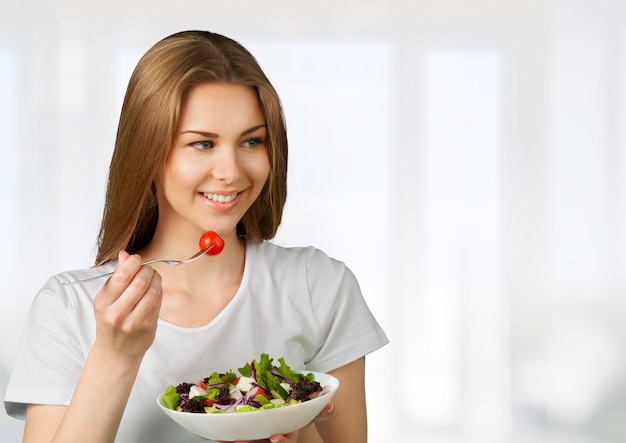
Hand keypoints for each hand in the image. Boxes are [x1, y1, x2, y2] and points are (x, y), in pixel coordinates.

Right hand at [92, 251, 162, 360]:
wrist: (116, 352)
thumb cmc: (111, 321)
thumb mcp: (106, 299)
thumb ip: (117, 277)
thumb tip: (125, 254)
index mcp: (103, 303)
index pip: (122, 276)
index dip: (134, 262)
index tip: (137, 259)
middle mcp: (116, 313)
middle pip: (140, 281)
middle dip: (147, 269)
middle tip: (146, 268)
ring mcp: (134, 322)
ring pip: (153, 290)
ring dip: (156, 278)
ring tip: (152, 276)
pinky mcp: (148, 327)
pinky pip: (159, 301)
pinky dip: (159, 290)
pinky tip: (155, 288)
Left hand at [214, 401, 337, 442]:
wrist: (290, 410)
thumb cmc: (301, 412)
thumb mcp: (314, 412)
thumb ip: (324, 410)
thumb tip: (330, 404)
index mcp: (289, 433)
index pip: (287, 441)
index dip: (282, 441)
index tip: (275, 437)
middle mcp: (273, 438)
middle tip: (238, 442)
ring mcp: (259, 437)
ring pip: (248, 442)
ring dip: (233, 442)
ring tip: (221, 440)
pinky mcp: (248, 434)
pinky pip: (236, 437)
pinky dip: (226, 436)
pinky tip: (215, 434)